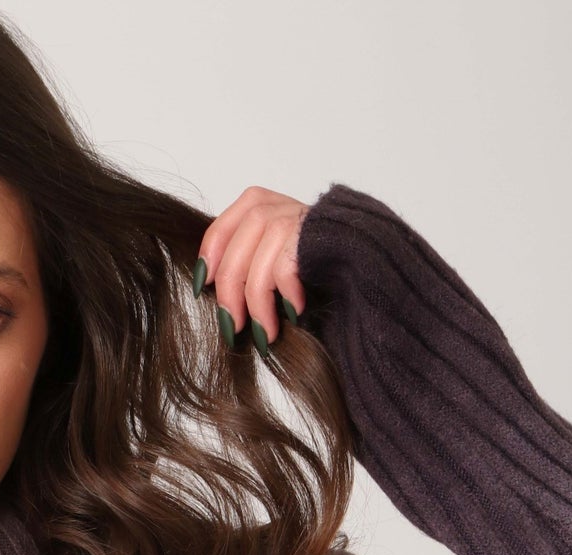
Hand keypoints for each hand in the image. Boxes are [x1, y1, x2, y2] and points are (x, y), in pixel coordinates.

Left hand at [194, 185, 311, 356]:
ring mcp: (298, 216)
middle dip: (230, 292)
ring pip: (260, 258)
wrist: (367, 262)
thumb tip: (211, 288)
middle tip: (232, 326)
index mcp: (261, 206)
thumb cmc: (315, 269)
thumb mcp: (271, 259)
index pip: (221, 228)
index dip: (209, 258)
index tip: (204, 287)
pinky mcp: (318, 233)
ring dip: (257, 303)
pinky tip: (293, 312)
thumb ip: (245, 261)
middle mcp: (278, 206)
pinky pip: (285, 266)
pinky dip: (285, 294)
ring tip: (264, 332)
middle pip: (237, 246)